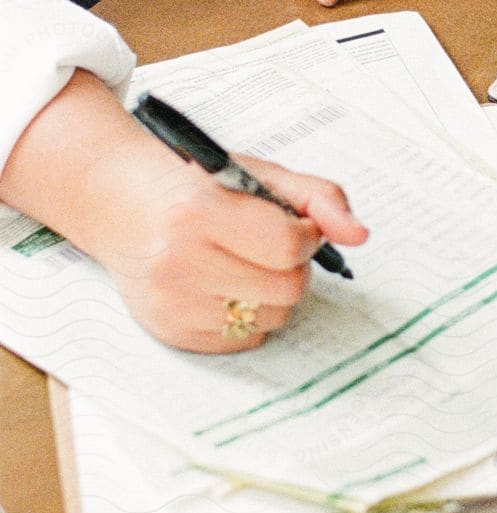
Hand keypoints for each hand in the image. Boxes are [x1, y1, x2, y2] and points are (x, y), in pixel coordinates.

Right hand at [92, 151, 368, 353]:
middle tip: (268, 245)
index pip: (288, 246)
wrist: (122, 204)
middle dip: (292, 266)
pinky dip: (249, 315)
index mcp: (199, 212)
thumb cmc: (196, 186)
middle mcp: (180, 262)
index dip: (306, 236)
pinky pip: (245, 339)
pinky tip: (224, 284)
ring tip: (243, 262)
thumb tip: (359, 235)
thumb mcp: (258, 173)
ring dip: (273, 293)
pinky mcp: (171, 332)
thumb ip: (318, 197)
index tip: (295, 225)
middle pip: (287, 289)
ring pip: (272, 318)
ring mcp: (172, 303)